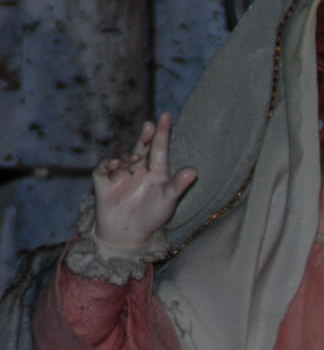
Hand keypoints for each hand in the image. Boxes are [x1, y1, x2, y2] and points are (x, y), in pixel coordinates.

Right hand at [92, 113, 197, 252]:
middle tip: (150, 125)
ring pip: (124, 158)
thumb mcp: (168, 199)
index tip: (166, 115)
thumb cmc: (152, 216)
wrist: (128, 234)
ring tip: (135, 159)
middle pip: (141, 148)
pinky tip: (116, 165)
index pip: (159, 148)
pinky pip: (103, 169)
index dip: (162, 132)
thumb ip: (179, 185)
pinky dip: (108, 165)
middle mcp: (138, 169)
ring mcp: (120, 174)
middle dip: (145, 136)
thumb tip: (195, 170)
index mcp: (156, 171)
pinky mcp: (104, 182)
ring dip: (129, 156)